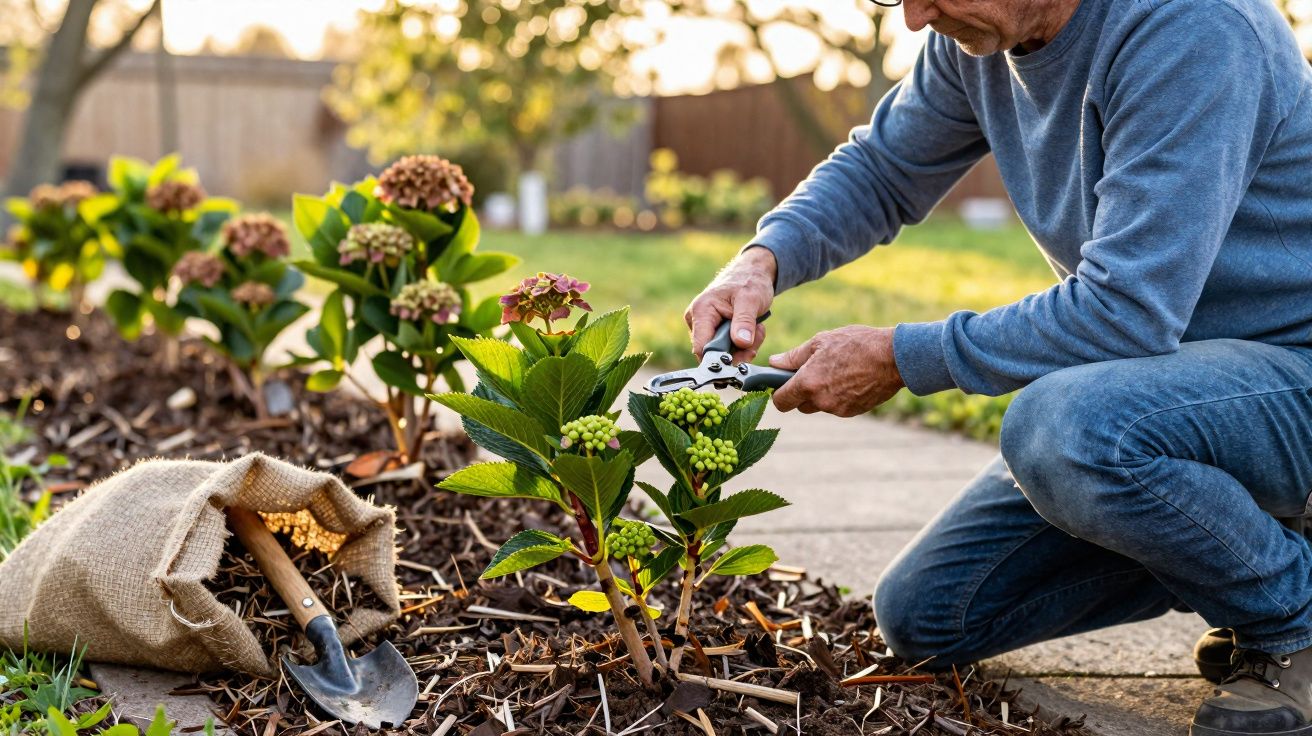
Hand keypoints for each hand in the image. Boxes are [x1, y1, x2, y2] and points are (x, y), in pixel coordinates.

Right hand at [684, 246, 776, 361]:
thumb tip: (741, 343)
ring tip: (756, 328)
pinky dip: (743, 343)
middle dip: (738, 351)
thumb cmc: (749, 281)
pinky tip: (751, 329)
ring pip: (723, 352)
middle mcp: (697, 321)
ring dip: (744, 346)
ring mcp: (704, 327)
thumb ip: (744, 321)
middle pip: (714, 352)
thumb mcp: (751, 299)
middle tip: (756, 336)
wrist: (752, 273)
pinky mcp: (712, 331)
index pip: (702, 347)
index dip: (721, 358)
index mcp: (701, 311)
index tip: (743, 358)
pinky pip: (728, 348)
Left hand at [769, 326, 904, 416]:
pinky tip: (850, 379)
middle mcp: (821, 401)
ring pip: (820, 406)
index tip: (782, 386)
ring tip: (838, 371)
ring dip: (822, 394)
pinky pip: (837, 407)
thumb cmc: (857, 344)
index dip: (779, 394)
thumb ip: (794, 356)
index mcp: (808, 383)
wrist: (894, 357)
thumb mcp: (821, 341)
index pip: (781, 402)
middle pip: (800, 405)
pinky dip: (839, 396)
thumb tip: (774, 362)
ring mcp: (838, 409)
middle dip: (802, 393)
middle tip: (814, 372)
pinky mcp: (853, 412)